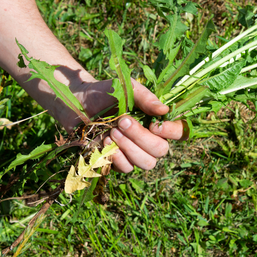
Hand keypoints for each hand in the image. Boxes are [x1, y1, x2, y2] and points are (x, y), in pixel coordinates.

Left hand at [62, 79, 187, 172]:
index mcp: (156, 121)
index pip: (180, 132)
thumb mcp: (127, 88)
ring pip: (146, 163)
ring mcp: (134, 153)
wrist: (76, 103)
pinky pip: (127, 168)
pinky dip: (116, 156)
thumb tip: (164, 110)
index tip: (155, 124)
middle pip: (161, 150)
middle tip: (122, 122)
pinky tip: (104, 141)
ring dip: (129, 148)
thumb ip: (146, 98)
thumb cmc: (105, 93)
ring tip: (112, 131)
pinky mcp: (116, 162)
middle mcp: (149, 139)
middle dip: (141, 137)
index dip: (173, 132)